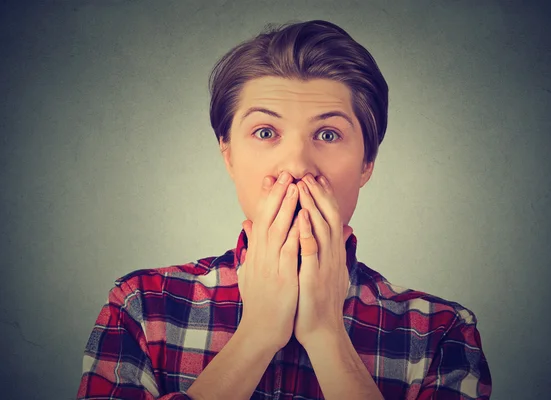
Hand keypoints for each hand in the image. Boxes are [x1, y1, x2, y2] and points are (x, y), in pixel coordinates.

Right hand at [237, 172, 300, 351]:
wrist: (260, 331)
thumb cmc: (259, 303)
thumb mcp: (250, 271)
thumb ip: (251, 247)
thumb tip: (247, 226)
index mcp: (257, 255)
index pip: (261, 221)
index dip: (268, 199)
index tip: (273, 180)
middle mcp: (261, 257)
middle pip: (268, 220)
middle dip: (277, 196)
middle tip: (285, 174)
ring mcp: (271, 267)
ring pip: (278, 232)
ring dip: (287, 209)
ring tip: (295, 188)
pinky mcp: (283, 279)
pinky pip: (290, 253)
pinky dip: (296, 235)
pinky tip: (303, 220)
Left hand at [293, 174, 353, 346]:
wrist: (321, 330)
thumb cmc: (317, 301)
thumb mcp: (325, 270)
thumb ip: (329, 249)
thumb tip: (341, 231)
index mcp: (331, 253)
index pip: (329, 219)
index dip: (323, 198)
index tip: (315, 179)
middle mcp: (332, 255)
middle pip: (328, 218)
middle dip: (318, 195)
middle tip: (309, 175)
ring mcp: (325, 265)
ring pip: (322, 230)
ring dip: (313, 207)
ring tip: (304, 187)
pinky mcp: (315, 277)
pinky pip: (312, 252)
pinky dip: (307, 234)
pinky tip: (301, 219)